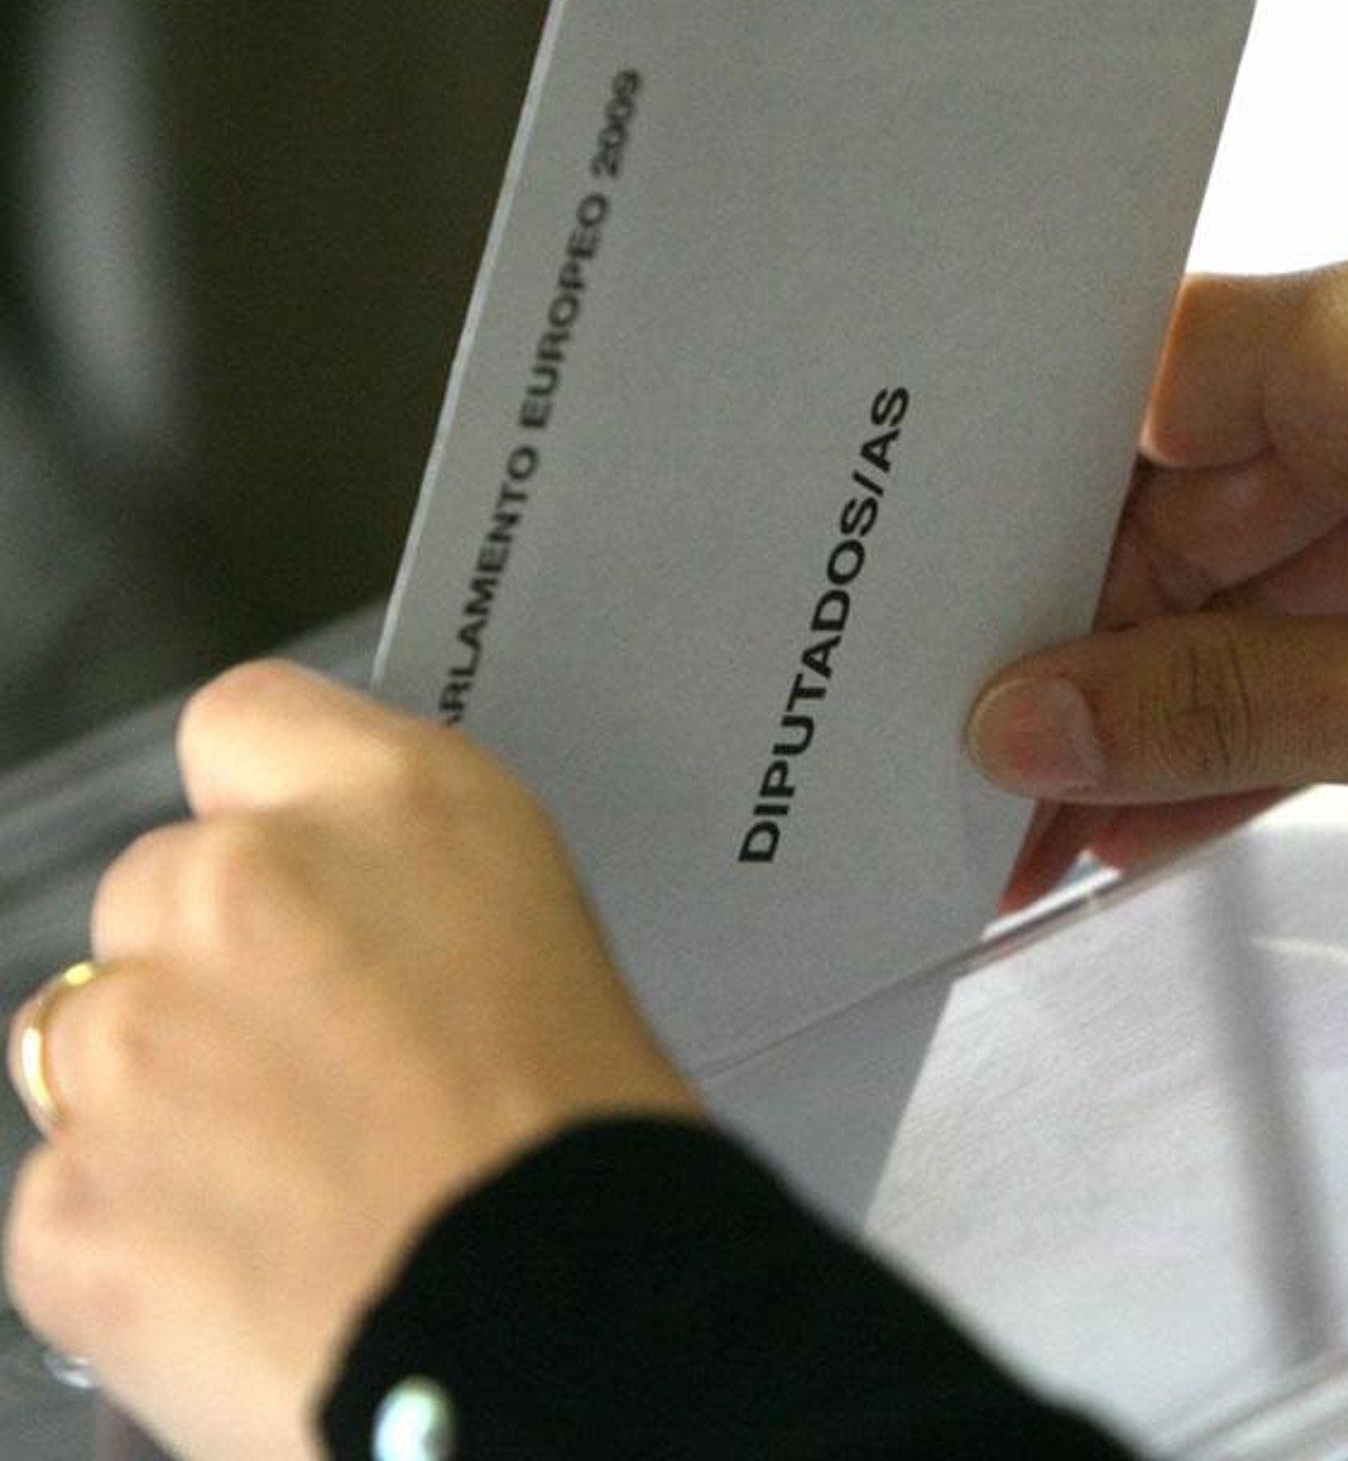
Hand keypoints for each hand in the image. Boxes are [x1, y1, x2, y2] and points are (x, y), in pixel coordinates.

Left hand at [4, 661, 699, 1460]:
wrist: (567, 1327)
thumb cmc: (584, 1135)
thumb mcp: (529, 916)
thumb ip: (397, 860)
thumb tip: (328, 872)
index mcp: (388, 797)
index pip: (244, 718)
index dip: (265, 802)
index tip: (289, 864)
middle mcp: (241, 884)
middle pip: (158, 885)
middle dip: (210, 961)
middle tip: (318, 1059)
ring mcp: (134, 1041)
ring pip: (95, 1033)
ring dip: (165, 1088)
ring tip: (296, 1173)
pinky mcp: (66, 1202)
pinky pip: (69, 1185)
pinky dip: (136, 1221)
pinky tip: (255, 1253)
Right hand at [969, 243, 1347, 904]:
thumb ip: (1232, 712)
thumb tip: (1036, 722)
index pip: (1138, 399)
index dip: (1033, 518)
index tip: (960, 634)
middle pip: (1196, 499)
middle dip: (1098, 651)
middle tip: (996, 781)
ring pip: (1273, 573)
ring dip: (1186, 699)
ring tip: (1065, 825)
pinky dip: (1288, 703)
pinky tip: (1185, 803)